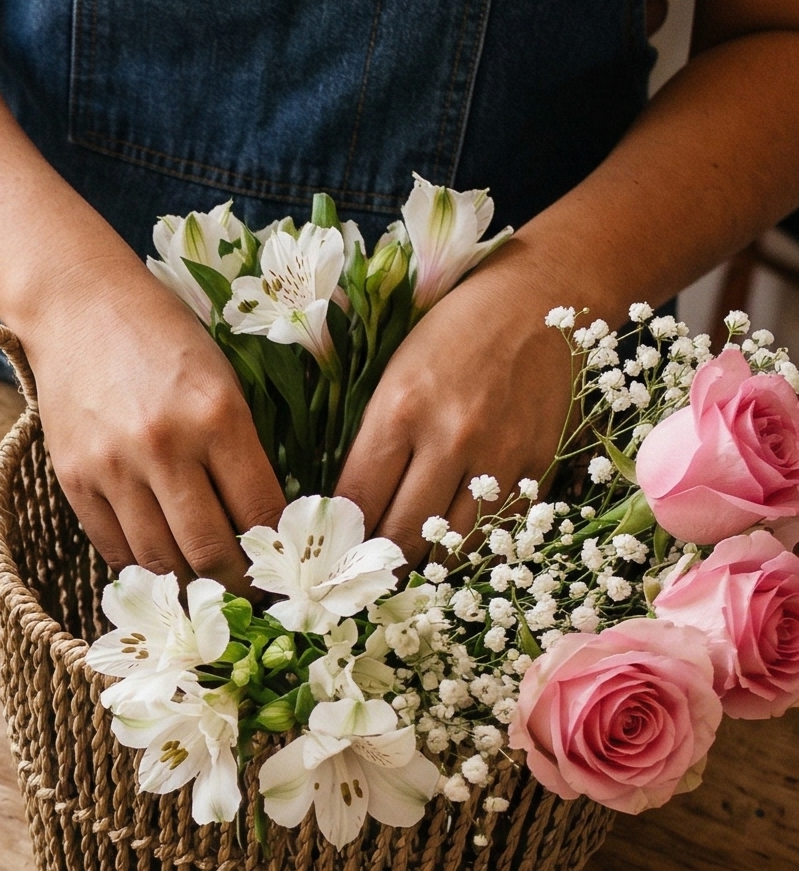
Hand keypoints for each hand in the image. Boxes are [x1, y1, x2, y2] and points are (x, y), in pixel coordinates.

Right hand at [20, 265, 285, 584]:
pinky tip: (162, 571)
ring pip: (160, 560)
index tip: (288, 571)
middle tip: (252, 598)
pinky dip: (142, 569)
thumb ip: (243, 446)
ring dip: (190, 586)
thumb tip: (264, 525)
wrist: (77, 305)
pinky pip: (114, 547)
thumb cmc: (163, 335)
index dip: (280, 554)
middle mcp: (165, 446)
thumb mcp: (222, 377)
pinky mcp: (75, 479)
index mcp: (218, 415)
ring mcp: (114, 467)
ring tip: (209, 593)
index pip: (261, 512)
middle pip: (211, 550)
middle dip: (239, 586)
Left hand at [335, 254, 575, 556]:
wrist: (542, 296)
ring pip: (452, 545)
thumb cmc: (453, 331)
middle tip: (361, 575)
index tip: (328, 553)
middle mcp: (450, 438)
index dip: (339, 536)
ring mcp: (500, 455)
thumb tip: (347, 508)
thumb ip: (373, 439)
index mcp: (400, 409)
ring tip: (403, 565)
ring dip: (424, 561)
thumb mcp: (393, 373)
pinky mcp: (538, 464)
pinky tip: (450, 546)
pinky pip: (498, 530)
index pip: (357, 500)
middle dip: (376, 562)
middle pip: (402, 533)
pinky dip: (471, 546)